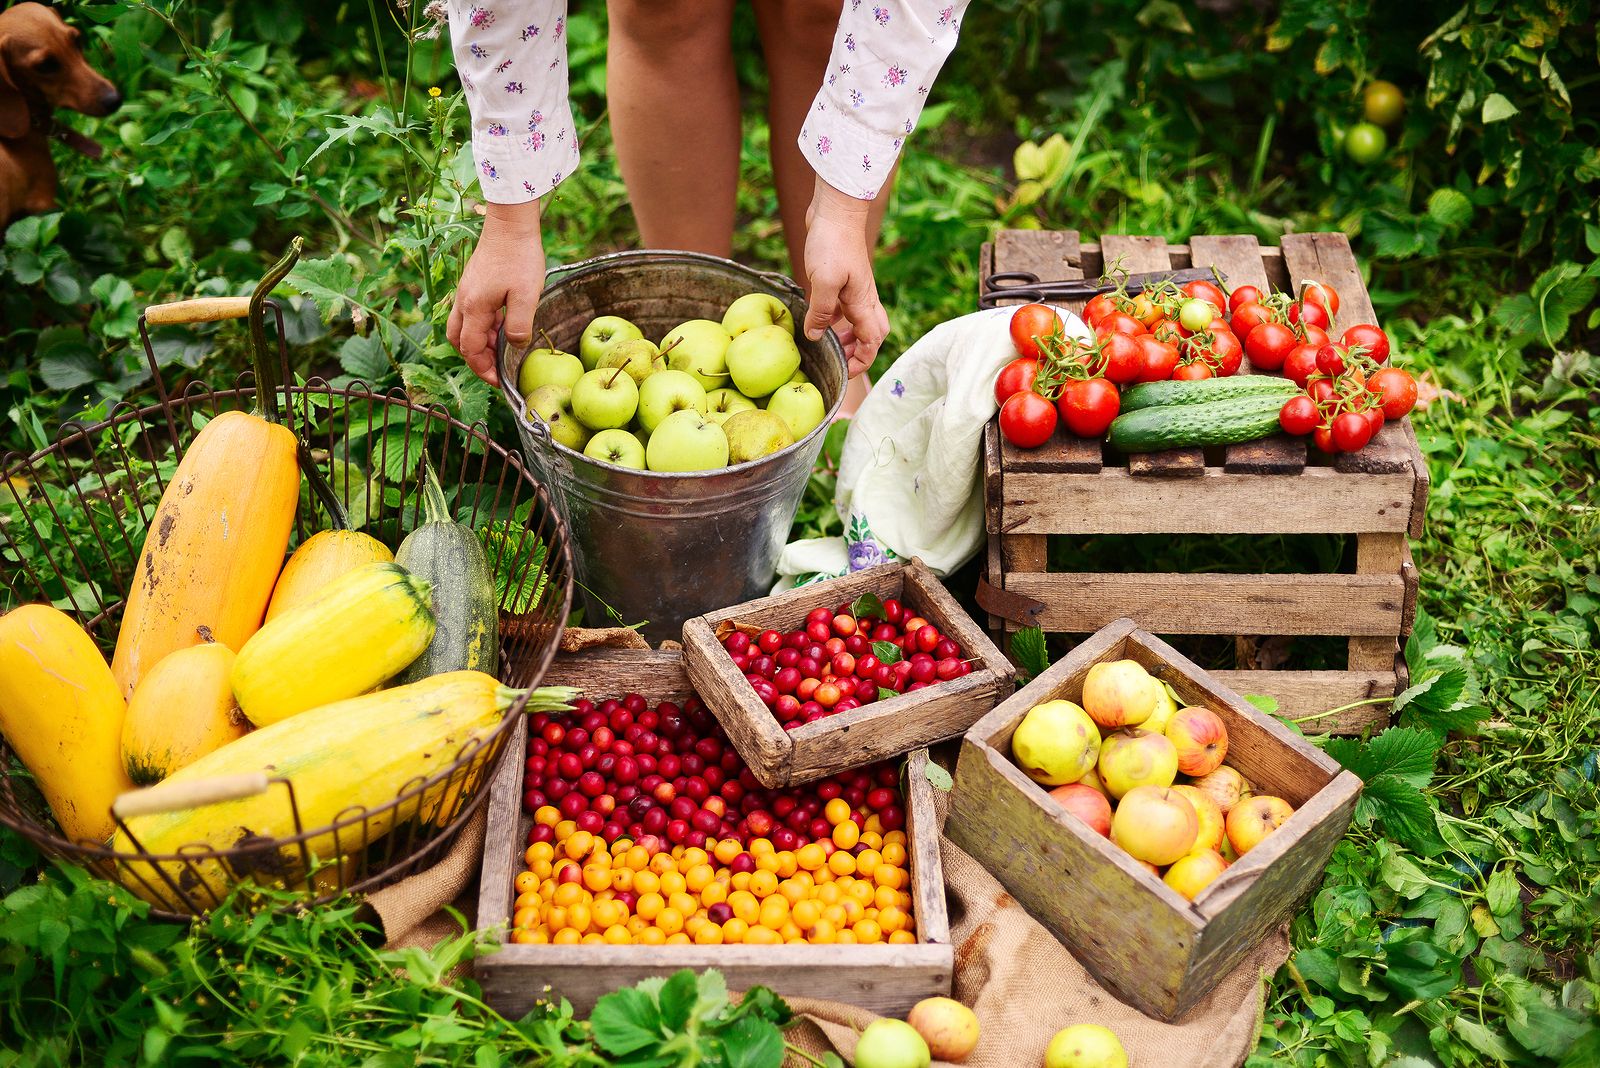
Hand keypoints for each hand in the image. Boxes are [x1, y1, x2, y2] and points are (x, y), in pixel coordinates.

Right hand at [447, 200, 545, 385]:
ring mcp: (466, 291)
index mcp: (474, 308)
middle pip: (459, 341)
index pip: (470, 350)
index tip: (501, 381)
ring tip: (503, 348)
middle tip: (498, 369)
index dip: (484, 370)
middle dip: (476, 359)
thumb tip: (514, 347)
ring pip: (462, 327)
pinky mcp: (473, 284)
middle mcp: (463, 302)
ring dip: (479, 342)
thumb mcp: (527, 295)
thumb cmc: (520, 256)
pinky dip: (482, 326)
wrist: (510, 223)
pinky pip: (470, 314)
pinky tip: (503, 324)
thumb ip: (518, 325)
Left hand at [802, 176, 888, 377]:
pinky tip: (819, 321)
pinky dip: (835, 320)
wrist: (836, 209)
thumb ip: (821, 311)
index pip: (872, 342)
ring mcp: (854, 289)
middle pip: (872, 334)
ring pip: (858, 322)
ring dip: (847, 338)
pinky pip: (844, 308)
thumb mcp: (824, 281)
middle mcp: (863, 299)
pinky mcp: (843, 279)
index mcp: (863, 302)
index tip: (844, 372)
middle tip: (838, 361)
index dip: (861, 362)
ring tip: (829, 347)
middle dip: (858, 352)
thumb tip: (817, 336)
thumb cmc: (832, 242)